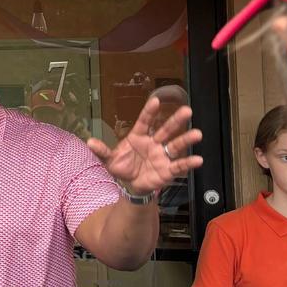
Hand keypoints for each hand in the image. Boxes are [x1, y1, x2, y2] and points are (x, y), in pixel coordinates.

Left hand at [86, 97, 202, 195]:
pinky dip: (188, 163)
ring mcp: (162, 155)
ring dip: (186, 139)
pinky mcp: (167, 170)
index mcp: (138, 137)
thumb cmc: (122, 167)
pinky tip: (198, 159)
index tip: (156, 100)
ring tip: (197, 134)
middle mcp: (153, 143)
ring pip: (176, 145)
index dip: (150, 112)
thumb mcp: (109, 160)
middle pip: (165, 129)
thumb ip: (101, 151)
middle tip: (187, 110)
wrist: (130, 185)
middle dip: (176, 120)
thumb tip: (89, 142)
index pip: (144, 122)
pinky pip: (179, 165)